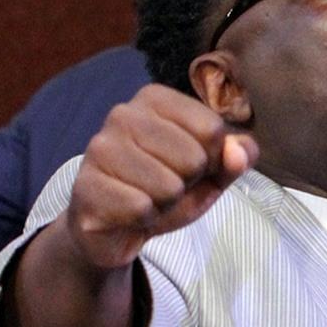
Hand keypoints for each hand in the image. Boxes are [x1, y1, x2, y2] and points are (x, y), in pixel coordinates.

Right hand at [66, 84, 257, 271]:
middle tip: (164, 187)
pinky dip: (144, 219)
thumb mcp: (209, 174)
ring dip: (165, 204)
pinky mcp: (85, 186)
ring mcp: (99, 149)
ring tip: (146, 198)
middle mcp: (122, 114)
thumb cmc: (163, 189)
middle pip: (193, 157)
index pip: (212, 128)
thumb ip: (235, 158)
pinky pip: (141, 208)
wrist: (113, 228)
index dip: (211, 160)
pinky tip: (128, 212)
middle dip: (187, 184)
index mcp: (153, 99)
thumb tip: (240, 152)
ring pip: (168, 186)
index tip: (189, 166)